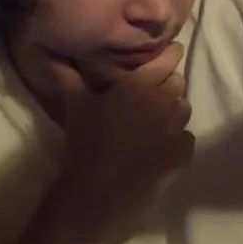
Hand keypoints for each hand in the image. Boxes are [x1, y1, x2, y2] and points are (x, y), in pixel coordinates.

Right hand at [59, 43, 193, 239]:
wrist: (97, 191)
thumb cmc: (85, 142)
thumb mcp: (75, 104)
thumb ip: (68, 76)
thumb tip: (55, 56)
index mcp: (140, 85)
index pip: (167, 60)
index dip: (170, 55)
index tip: (170, 52)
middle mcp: (162, 102)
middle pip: (177, 83)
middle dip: (167, 86)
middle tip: (151, 96)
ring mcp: (175, 129)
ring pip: (184, 110)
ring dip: (173, 113)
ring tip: (156, 122)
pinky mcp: (182, 155)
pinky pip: (187, 139)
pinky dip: (177, 141)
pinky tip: (160, 148)